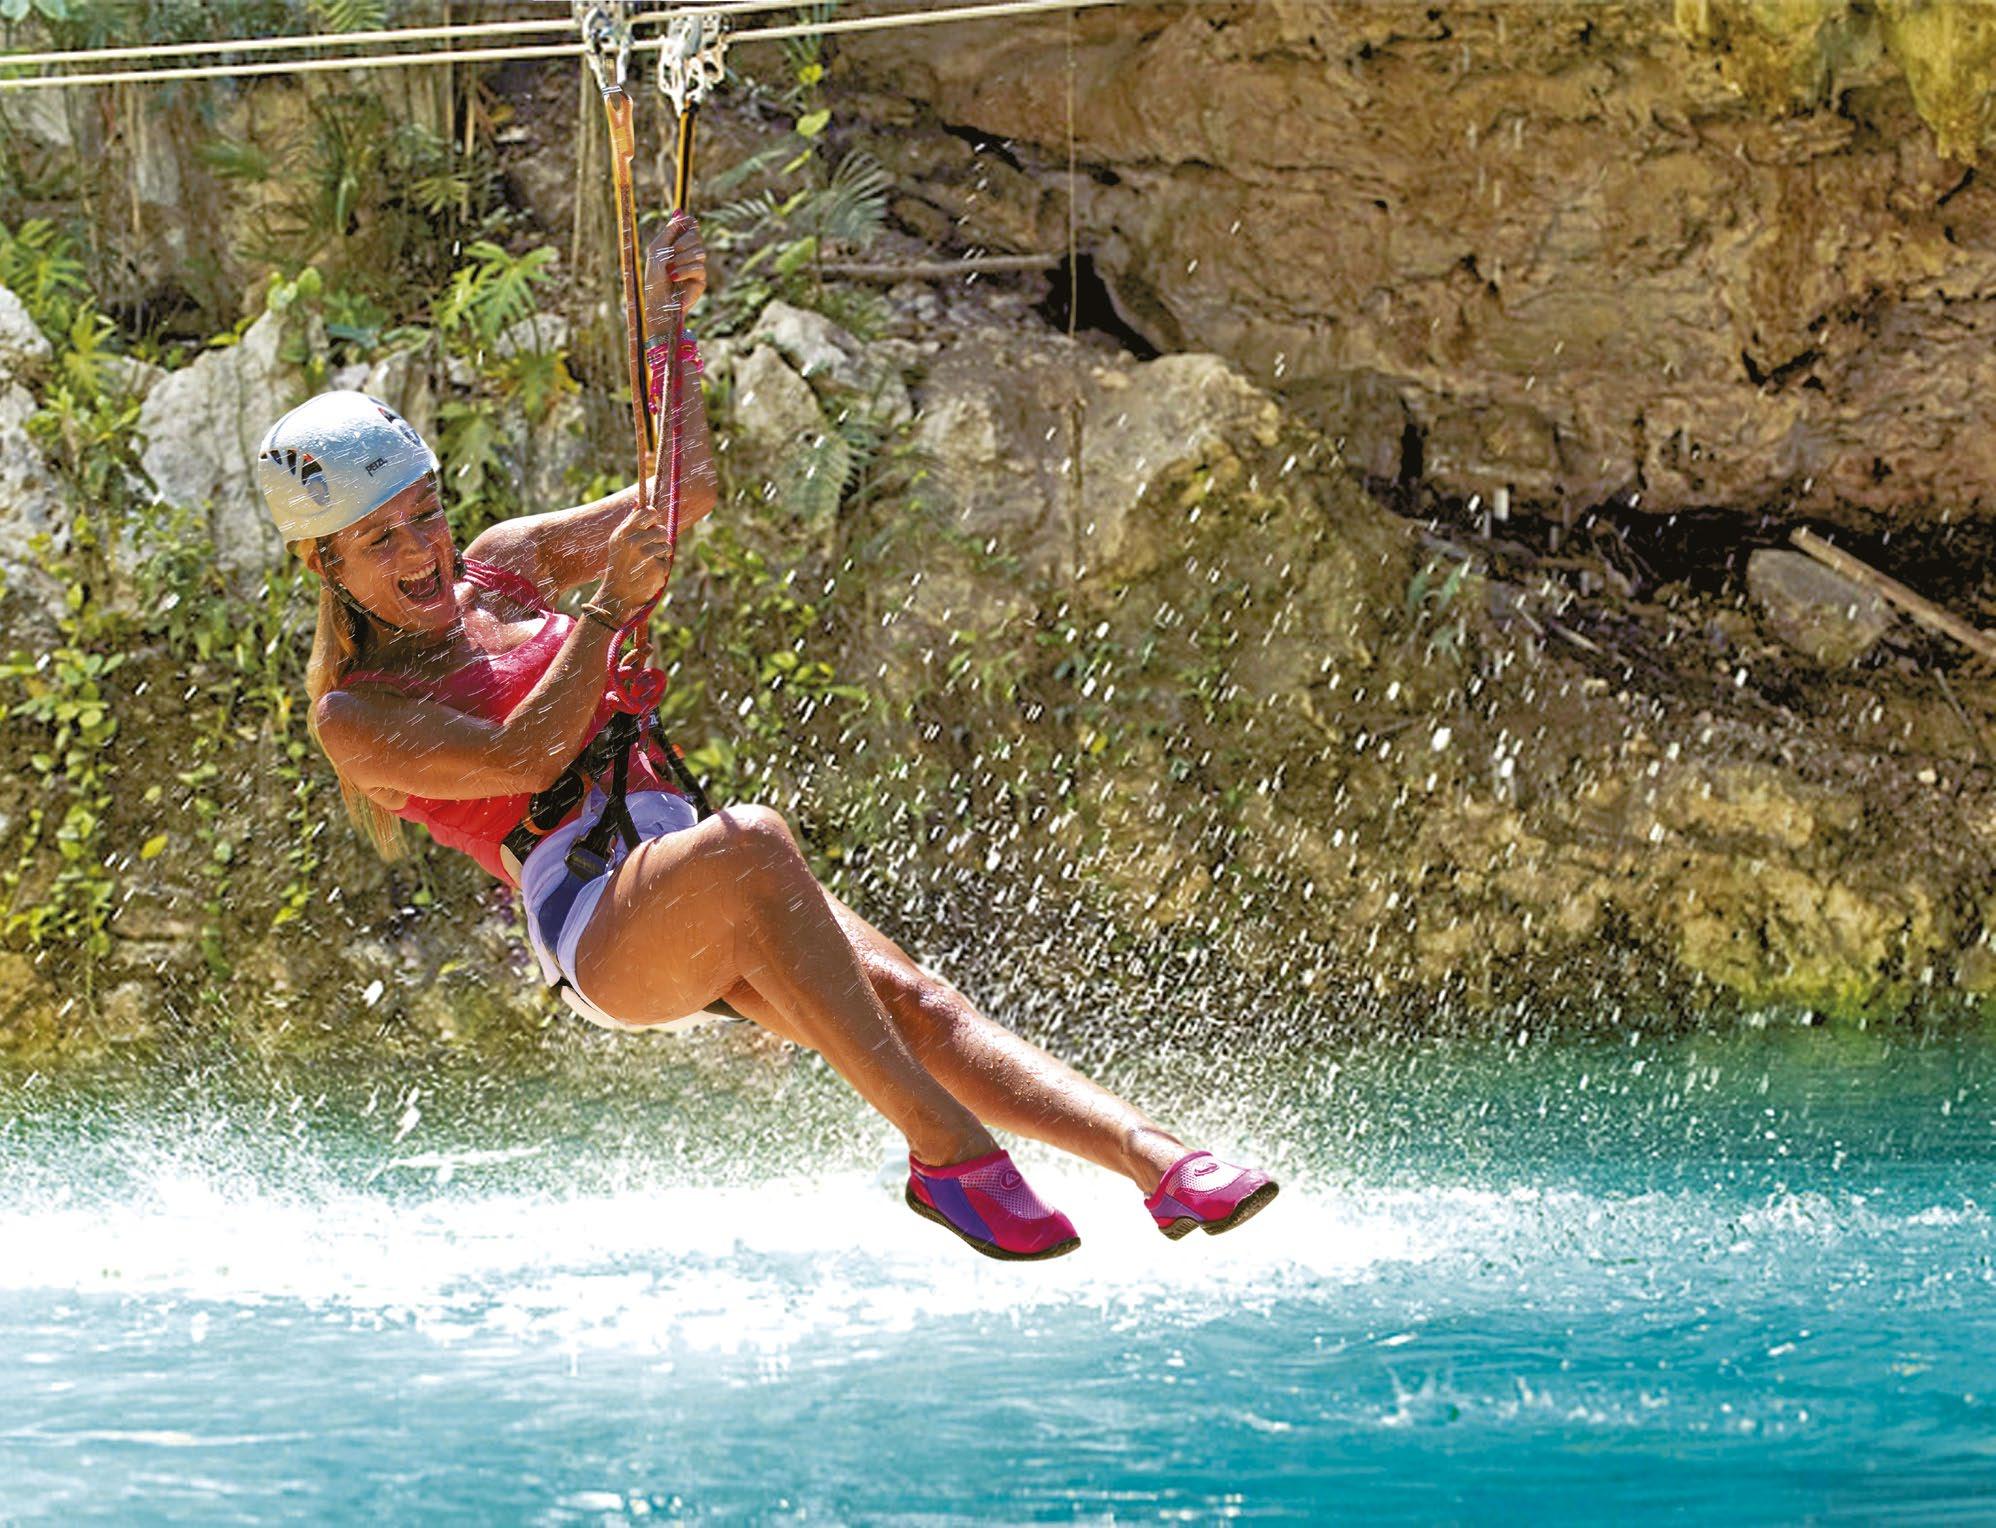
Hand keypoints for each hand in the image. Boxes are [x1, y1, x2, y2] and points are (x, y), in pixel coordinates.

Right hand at [597, 495, 672, 611]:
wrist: (617, 594)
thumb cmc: (619, 564)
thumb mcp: (618, 541)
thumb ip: (631, 523)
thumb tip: (640, 501)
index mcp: (624, 532)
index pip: (648, 512)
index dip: (653, 516)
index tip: (652, 522)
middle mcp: (635, 542)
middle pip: (661, 530)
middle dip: (659, 538)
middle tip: (648, 548)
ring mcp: (647, 556)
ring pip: (667, 545)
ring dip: (661, 553)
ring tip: (647, 562)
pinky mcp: (657, 569)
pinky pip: (667, 561)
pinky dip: (661, 567)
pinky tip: (648, 573)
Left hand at [660, 211, 706, 312]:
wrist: (657, 301)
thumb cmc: (654, 277)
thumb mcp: (657, 249)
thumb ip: (669, 231)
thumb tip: (679, 212)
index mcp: (678, 243)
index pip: (691, 226)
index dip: (690, 223)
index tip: (685, 224)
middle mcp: (689, 253)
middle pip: (697, 235)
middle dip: (683, 242)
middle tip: (671, 252)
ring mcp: (696, 266)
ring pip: (700, 251)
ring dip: (682, 258)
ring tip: (670, 269)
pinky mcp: (701, 280)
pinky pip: (698, 267)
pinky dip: (684, 271)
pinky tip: (674, 278)